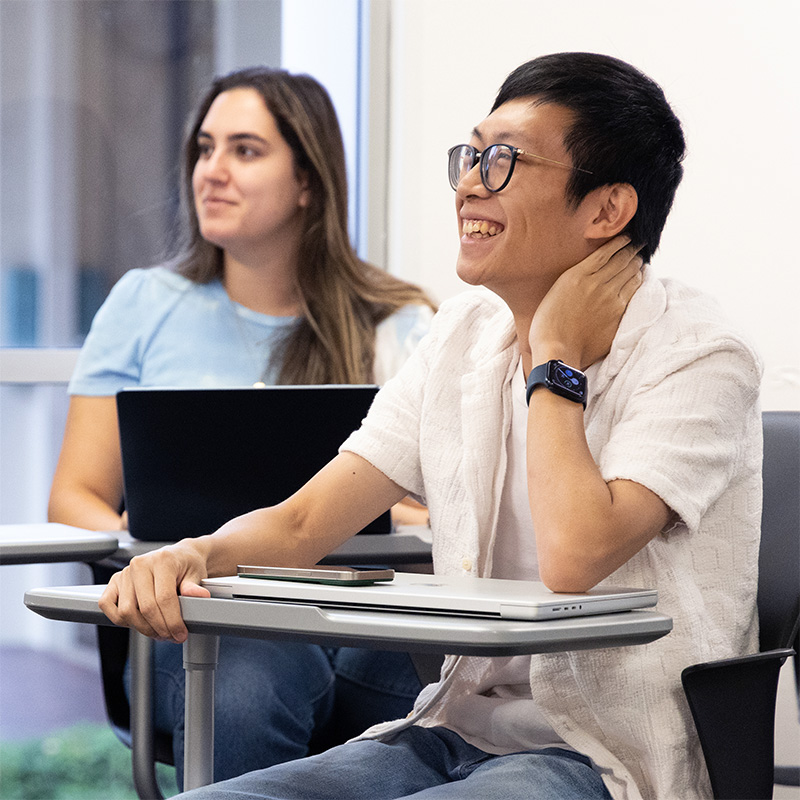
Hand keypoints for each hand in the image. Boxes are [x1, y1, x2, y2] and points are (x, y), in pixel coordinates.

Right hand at [98, 539, 210, 642]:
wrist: (179, 556)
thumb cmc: (187, 565)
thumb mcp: (196, 574)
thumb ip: (193, 587)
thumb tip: (200, 596)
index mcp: (162, 560)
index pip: (164, 598)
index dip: (172, 622)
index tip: (180, 634)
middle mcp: (140, 564)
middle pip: (145, 608)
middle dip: (159, 628)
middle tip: (170, 636)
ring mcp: (125, 572)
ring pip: (126, 611)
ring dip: (142, 628)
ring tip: (157, 631)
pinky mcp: (114, 580)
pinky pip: (107, 605)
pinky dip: (120, 619)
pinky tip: (138, 621)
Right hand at [529, 236, 642, 368]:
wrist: (557, 350)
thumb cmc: (547, 326)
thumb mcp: (555, 293)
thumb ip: (573, 281)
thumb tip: (585, 276)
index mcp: (577, 274)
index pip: (606, 251)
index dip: (620, 242)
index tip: (627, 238)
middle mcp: (596, 281)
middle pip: (622, 259)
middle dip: (632, 251)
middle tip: (639, 246)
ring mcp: (610, 297)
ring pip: (631, 272)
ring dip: (637, 264)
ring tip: (639, 261)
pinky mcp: (618, 312)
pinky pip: (633, 290)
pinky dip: (638, 279)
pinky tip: (639, 276)